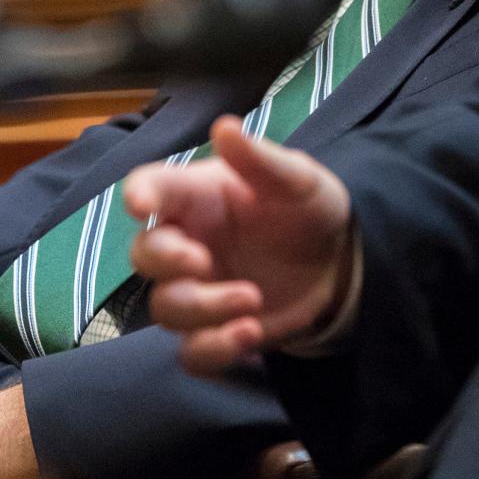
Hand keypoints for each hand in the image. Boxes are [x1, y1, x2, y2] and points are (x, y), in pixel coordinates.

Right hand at [126, 116, 353, 373]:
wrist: (339, 265)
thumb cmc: (307, 208)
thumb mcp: (297, 179)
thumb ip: (260, 159)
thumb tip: (224, 126)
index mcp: (199, 196)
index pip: (152, 187)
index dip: (139, 194)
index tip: (140, 205)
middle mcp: (188, 241)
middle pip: (145, 254)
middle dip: (166, 261)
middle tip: (202, 261)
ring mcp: (198, 289)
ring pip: (167, 307)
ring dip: (203, 308)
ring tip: (253, 300)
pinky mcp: (213, 330)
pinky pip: (192, 352)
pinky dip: (214, 349)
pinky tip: (251, 334)